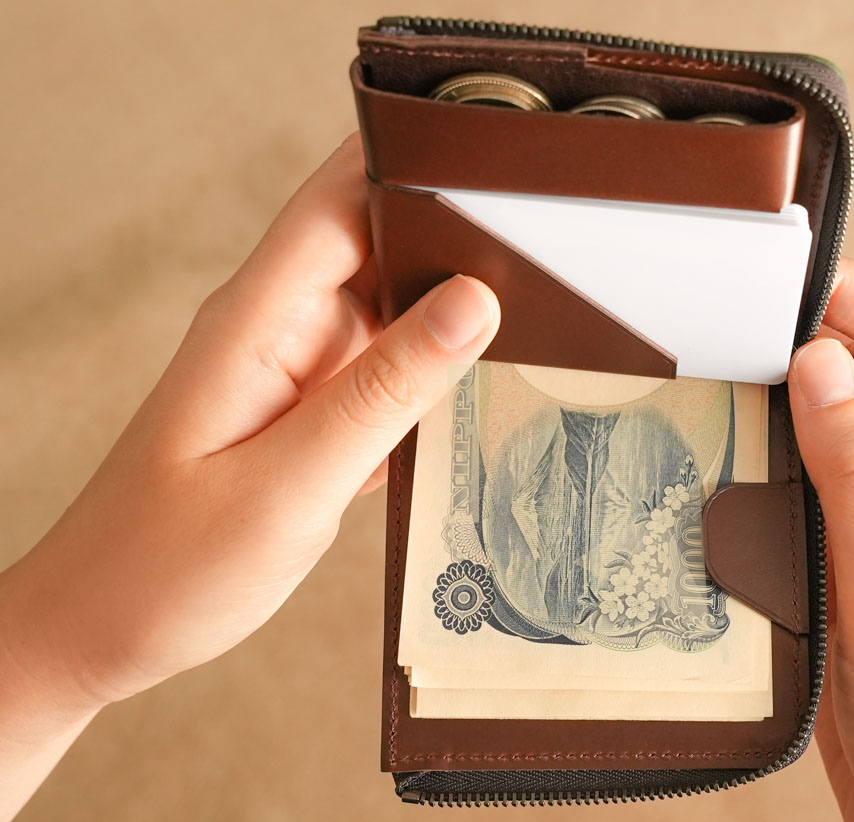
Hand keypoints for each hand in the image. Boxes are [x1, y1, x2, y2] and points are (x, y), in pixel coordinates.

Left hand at [0, 134, 498, 814]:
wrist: (100, 630)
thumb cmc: (164, 569)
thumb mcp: (290, 487)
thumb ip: (386, 391)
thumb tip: (474, 303)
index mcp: (254, 321)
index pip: (340, 201)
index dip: (414, 165)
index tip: (499, 163)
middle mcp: (276, 328)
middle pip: (377, 240)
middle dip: (452, 238)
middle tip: (543, 260)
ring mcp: (294, 367)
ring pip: (389, 304)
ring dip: (448, 309)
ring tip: (523, 328)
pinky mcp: (309, 409)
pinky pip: (385, 364)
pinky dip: (429, 370)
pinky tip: (469, 392)